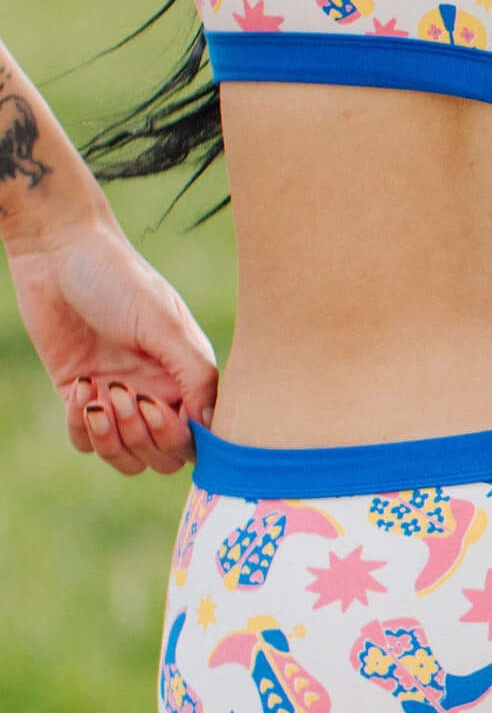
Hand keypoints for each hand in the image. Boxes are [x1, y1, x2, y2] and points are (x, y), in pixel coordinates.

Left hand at [8, 217, 216, 473]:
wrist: (59, 256)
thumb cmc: (120, 281)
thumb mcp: (164, 325)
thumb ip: (196, 374)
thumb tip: (211, 425)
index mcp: (188, 373)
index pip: (200, 434)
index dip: (181, 436)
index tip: (158, 404)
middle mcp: (158, 390)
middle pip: (164, 455)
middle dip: (143, 437)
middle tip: (125, 394)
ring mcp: (119, 396)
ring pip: (126, 456)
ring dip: (111, 439)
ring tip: (98, 396)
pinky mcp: (79, 396)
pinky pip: (85, 442)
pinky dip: (81, 427)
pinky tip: (79, 387)